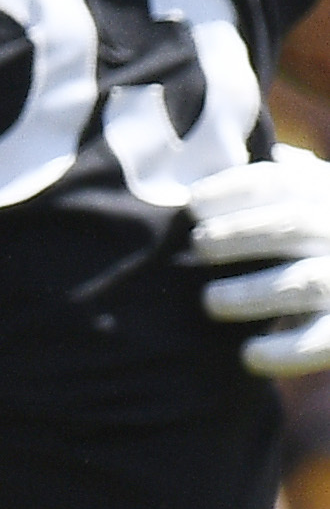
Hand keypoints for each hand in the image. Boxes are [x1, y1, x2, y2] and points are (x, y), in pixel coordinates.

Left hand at [179, 147, 329, 377]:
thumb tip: (214, 153)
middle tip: (198, 243)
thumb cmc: (310, 239)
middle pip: (294, 223)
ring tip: (211, 300)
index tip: (192, 202)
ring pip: (305, 282)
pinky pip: (318, 341)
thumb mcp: (307, 198)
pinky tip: (247, 355)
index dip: (235, 188)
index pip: (285, 181)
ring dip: (252, 293)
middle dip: (241, 233)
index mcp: (328, 195)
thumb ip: (275, 178)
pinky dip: (283, 352)